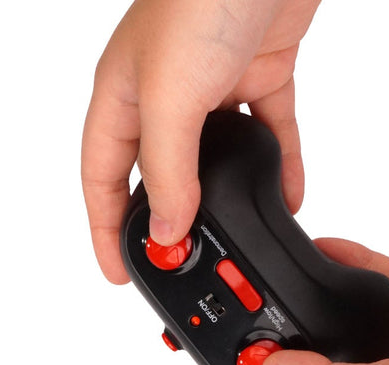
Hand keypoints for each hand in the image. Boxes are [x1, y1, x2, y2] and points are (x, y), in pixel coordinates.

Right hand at [82, 0, 320, 282]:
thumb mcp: (171, 98)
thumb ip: (168, 171)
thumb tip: (169, 229)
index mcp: (120, 98)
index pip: (102, 181)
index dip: (106, 230)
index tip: (120, 272)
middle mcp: (160, 94)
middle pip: (157, 175)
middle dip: (168, 221)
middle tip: (182, 262)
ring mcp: (210, 83)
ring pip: (212, 159)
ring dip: (224, 198)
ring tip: (235, 237)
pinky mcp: (258, 69)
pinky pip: (266, 131)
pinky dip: (277, 163)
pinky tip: (286, 193)